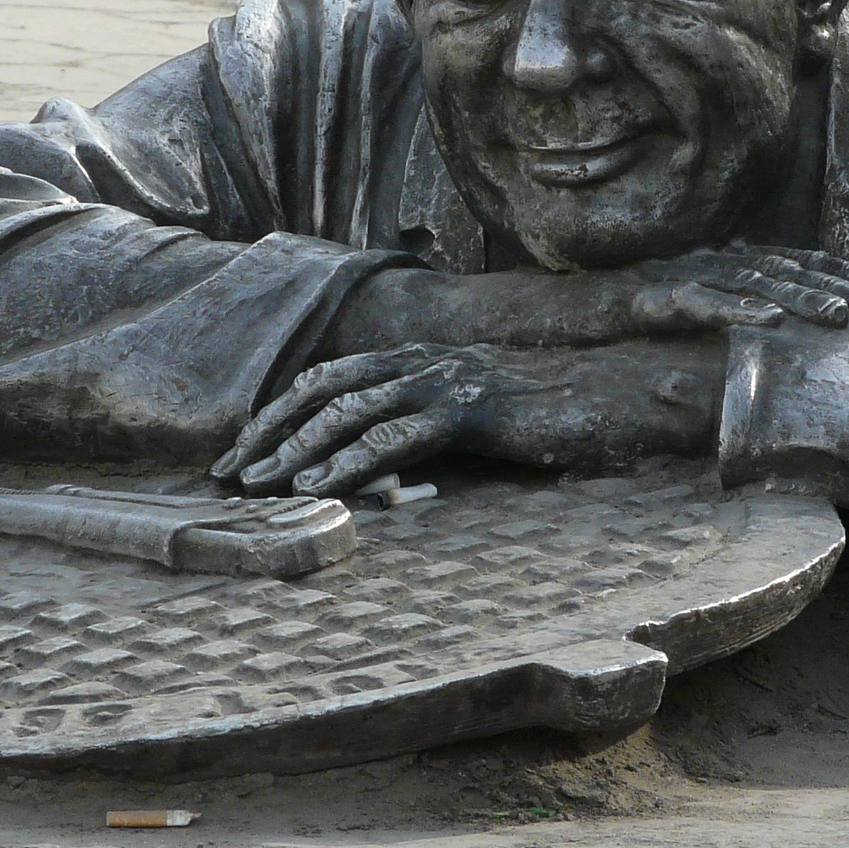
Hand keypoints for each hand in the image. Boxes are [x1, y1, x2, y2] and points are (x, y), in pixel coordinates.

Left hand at [210, 340, 720, 497]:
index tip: (243, 453)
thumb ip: (429, 431)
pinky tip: (319, 489)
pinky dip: (349, 462)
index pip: (330, 379)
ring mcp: (447, 379)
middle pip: (324, 389)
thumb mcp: (477, 419)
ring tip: (259, 488)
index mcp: (421, 358)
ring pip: (351, 411)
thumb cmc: (551, 414)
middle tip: (229, 475)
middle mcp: (425, 359)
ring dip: (297, 451)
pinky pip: (397, 436)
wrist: (619, 395)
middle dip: (270, 432)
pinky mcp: (471, 408)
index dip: (281, 414)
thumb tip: (381, 472)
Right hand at [325, 245, 848, 356]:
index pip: (783, 278)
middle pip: (778, 269)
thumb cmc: (574, 360)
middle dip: (837, 281)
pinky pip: (683, 298)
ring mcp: (654, 280)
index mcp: (699, 286)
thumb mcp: (655, 366)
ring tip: (847, 311)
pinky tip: (768, 321)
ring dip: (799, 292)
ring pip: (741, 277)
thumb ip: (703, 368)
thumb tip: (761, 398)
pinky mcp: (623, 298)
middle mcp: (683, 273)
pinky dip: (728, 306)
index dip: (838, 284)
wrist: (491, 342)